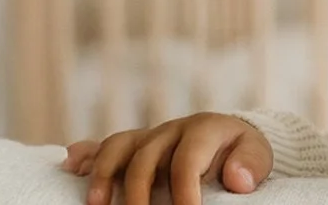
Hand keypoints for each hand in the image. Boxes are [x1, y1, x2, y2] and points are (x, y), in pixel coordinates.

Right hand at [59, 112, 273, 204]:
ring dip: (104, 175)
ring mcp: (149, 135)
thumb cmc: (242, 152)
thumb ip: (250, 164)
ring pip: (119, 147)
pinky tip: (70, 167)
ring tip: (96, 204)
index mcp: (203, 129)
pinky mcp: (135, 143)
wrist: (230, 134)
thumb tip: (237, 180)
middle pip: (145, 157)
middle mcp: (171, 130)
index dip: (184, 191)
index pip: (187, 160)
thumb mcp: (257, 153)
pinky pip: (107, 145)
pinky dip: (87, 155)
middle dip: (138, 193)